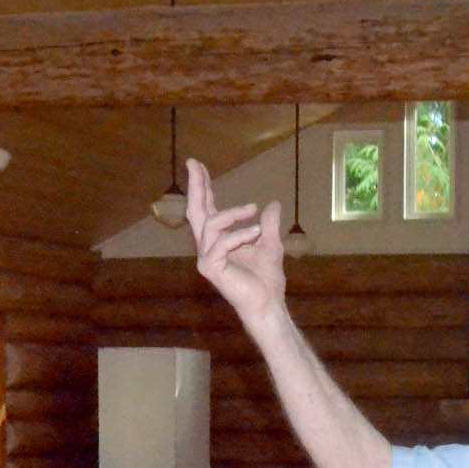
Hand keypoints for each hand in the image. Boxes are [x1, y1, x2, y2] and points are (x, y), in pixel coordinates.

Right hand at [185, 158, 284, 324]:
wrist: (268, 303)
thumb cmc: (267, 279)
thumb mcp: (271, 243)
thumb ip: (269, 225)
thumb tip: (273, 204)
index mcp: (219, 239)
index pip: (207, 208)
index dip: (202, 187)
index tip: (197, 166)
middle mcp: (208, 246)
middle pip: (196, 211)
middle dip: (196, 186)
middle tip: (195, 164)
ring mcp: (207, 257)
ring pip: (211, 224)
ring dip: (233, 214)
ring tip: (253, 209)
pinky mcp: (210, 268)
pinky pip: (221, 243)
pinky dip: (239, 236)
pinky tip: (255, 233)